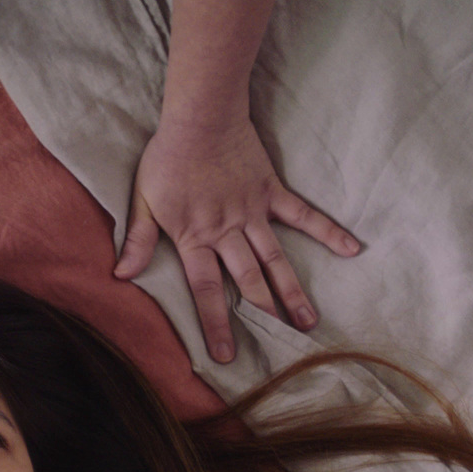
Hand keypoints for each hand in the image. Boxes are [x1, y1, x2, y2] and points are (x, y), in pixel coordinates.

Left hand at [113, 116, 357, 363]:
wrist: (199, 117)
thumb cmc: (166, 158)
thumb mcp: (142, 200)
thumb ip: (136, 239)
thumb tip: (121, 275)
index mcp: (195, 237)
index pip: (206, 289)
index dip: (215, 323)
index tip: (225, 354)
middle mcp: (227, 231)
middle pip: (248, 281)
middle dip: (263, 316)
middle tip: (281, 347)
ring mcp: (253, 212)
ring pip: (275, 259)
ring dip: (292, 291)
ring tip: (307, 322)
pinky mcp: (272, 192)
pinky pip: (304, 215)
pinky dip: (327, 231)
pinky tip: (351, 249)